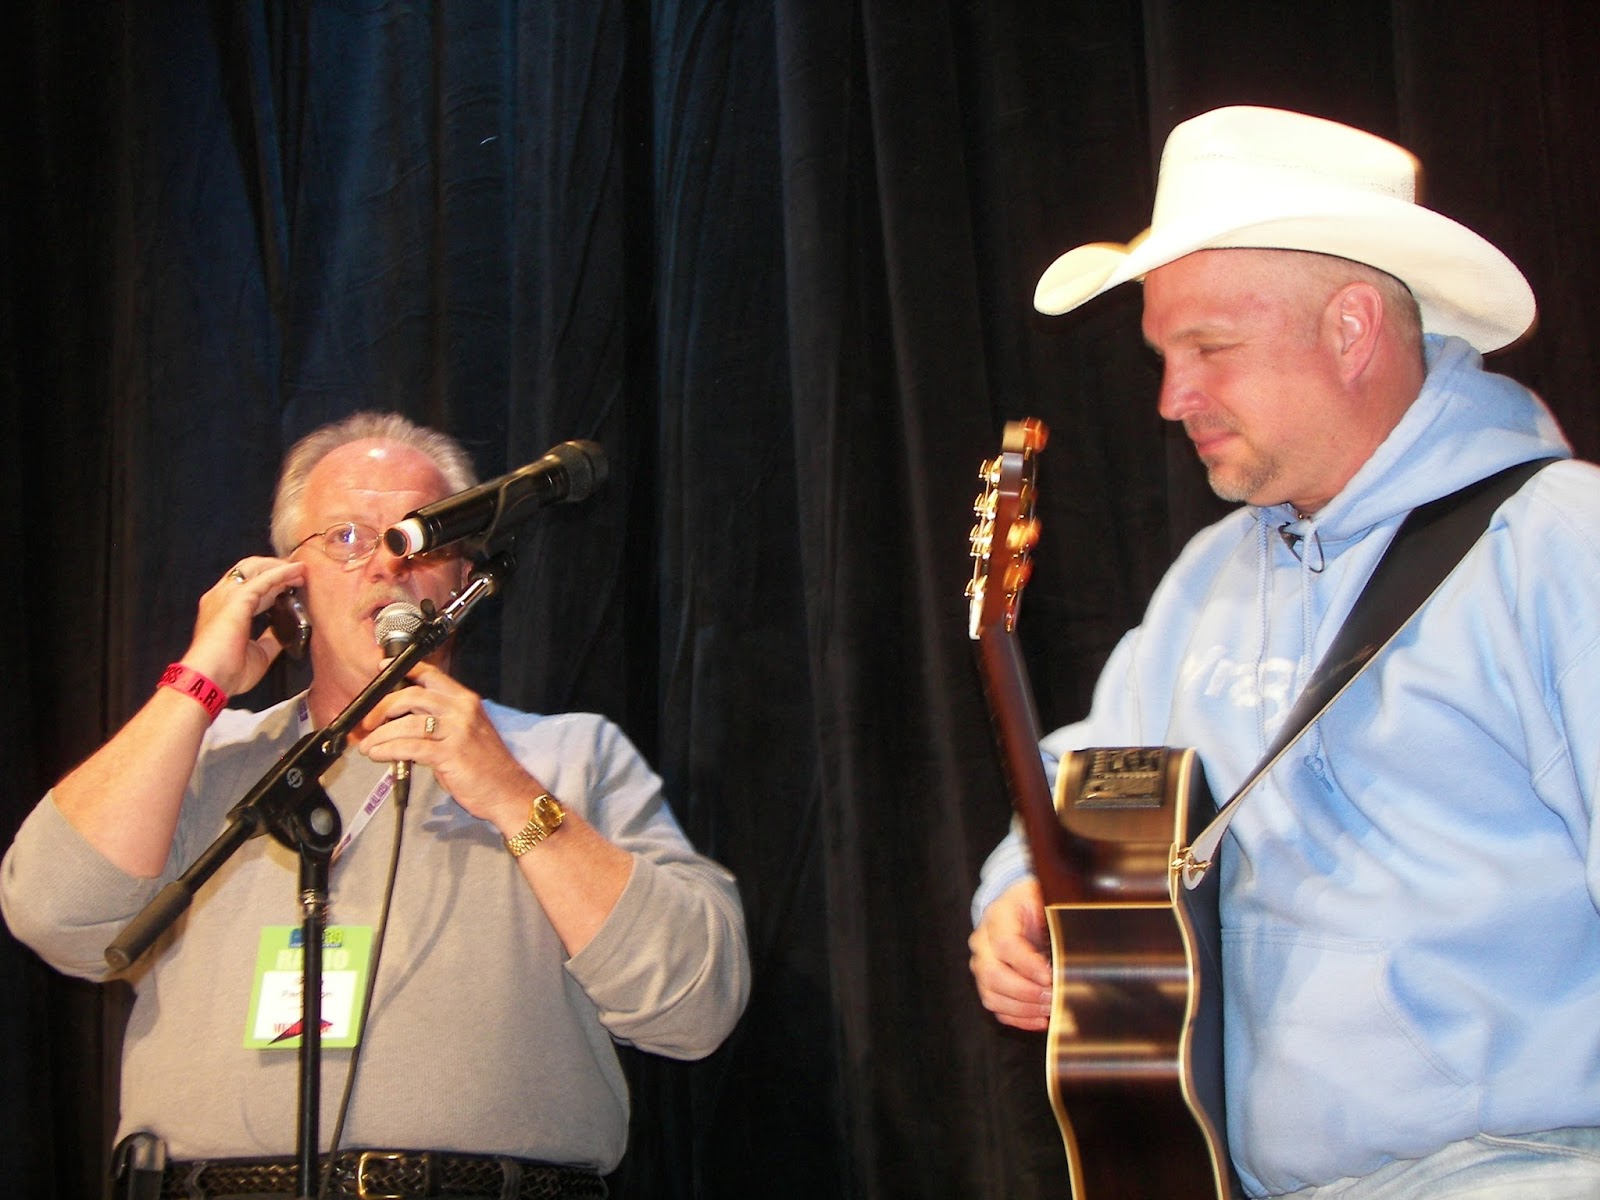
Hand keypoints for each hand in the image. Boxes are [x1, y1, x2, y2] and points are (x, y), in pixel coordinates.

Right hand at [182, 557, 305, 696]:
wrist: (210, 679)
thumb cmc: (228, 672)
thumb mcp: (258, 653)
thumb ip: (271, 639)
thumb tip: (287, 631)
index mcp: (222, 610)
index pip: (247, 587)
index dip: (270, 583)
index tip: (290, 585)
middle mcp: (220, 597)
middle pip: (249, 570)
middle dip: (274, 568)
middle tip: (298, 573)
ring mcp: (226, 595)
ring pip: (255, 569)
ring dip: (280, 568)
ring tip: (301, 571)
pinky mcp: (238, 598)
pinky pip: (264, 578)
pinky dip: (282, 572)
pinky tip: (297, 570)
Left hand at [355, 662, 542, 830]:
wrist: (508, 791)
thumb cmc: (486, 765)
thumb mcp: (465, 733)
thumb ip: (439, 721)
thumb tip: (403, 720)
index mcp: (465, 701)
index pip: (432, 676)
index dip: (405, 670)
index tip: (382, 668)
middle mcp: (461, 710)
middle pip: (413, 696)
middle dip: (383, 707)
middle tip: (368, 722)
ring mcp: (457, 731)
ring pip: (407, 723)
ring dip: (380, 735)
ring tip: (368, 746)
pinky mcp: (450, 753)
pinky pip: (410, 747)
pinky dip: (388, 750)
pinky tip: (378, 755)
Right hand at [969, 877, 1057, 1031]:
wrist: (1019, 905)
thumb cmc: (1034, 903)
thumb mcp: (1046, 900)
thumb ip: (1056, 918)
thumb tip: (1073, 947)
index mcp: (998, 915)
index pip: (1005, 944)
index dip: (1026, 965)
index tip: (1049, 977)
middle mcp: (982, 940)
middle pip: (993, 974)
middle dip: (1026, 992)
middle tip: (1052, 997)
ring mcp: (981, 963)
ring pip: (991, 994)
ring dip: (1022, 1009)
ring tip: (1048, 1009)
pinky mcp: (985, 981)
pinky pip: (995, 1006)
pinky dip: (1017, 1018)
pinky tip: (1038, 1019)